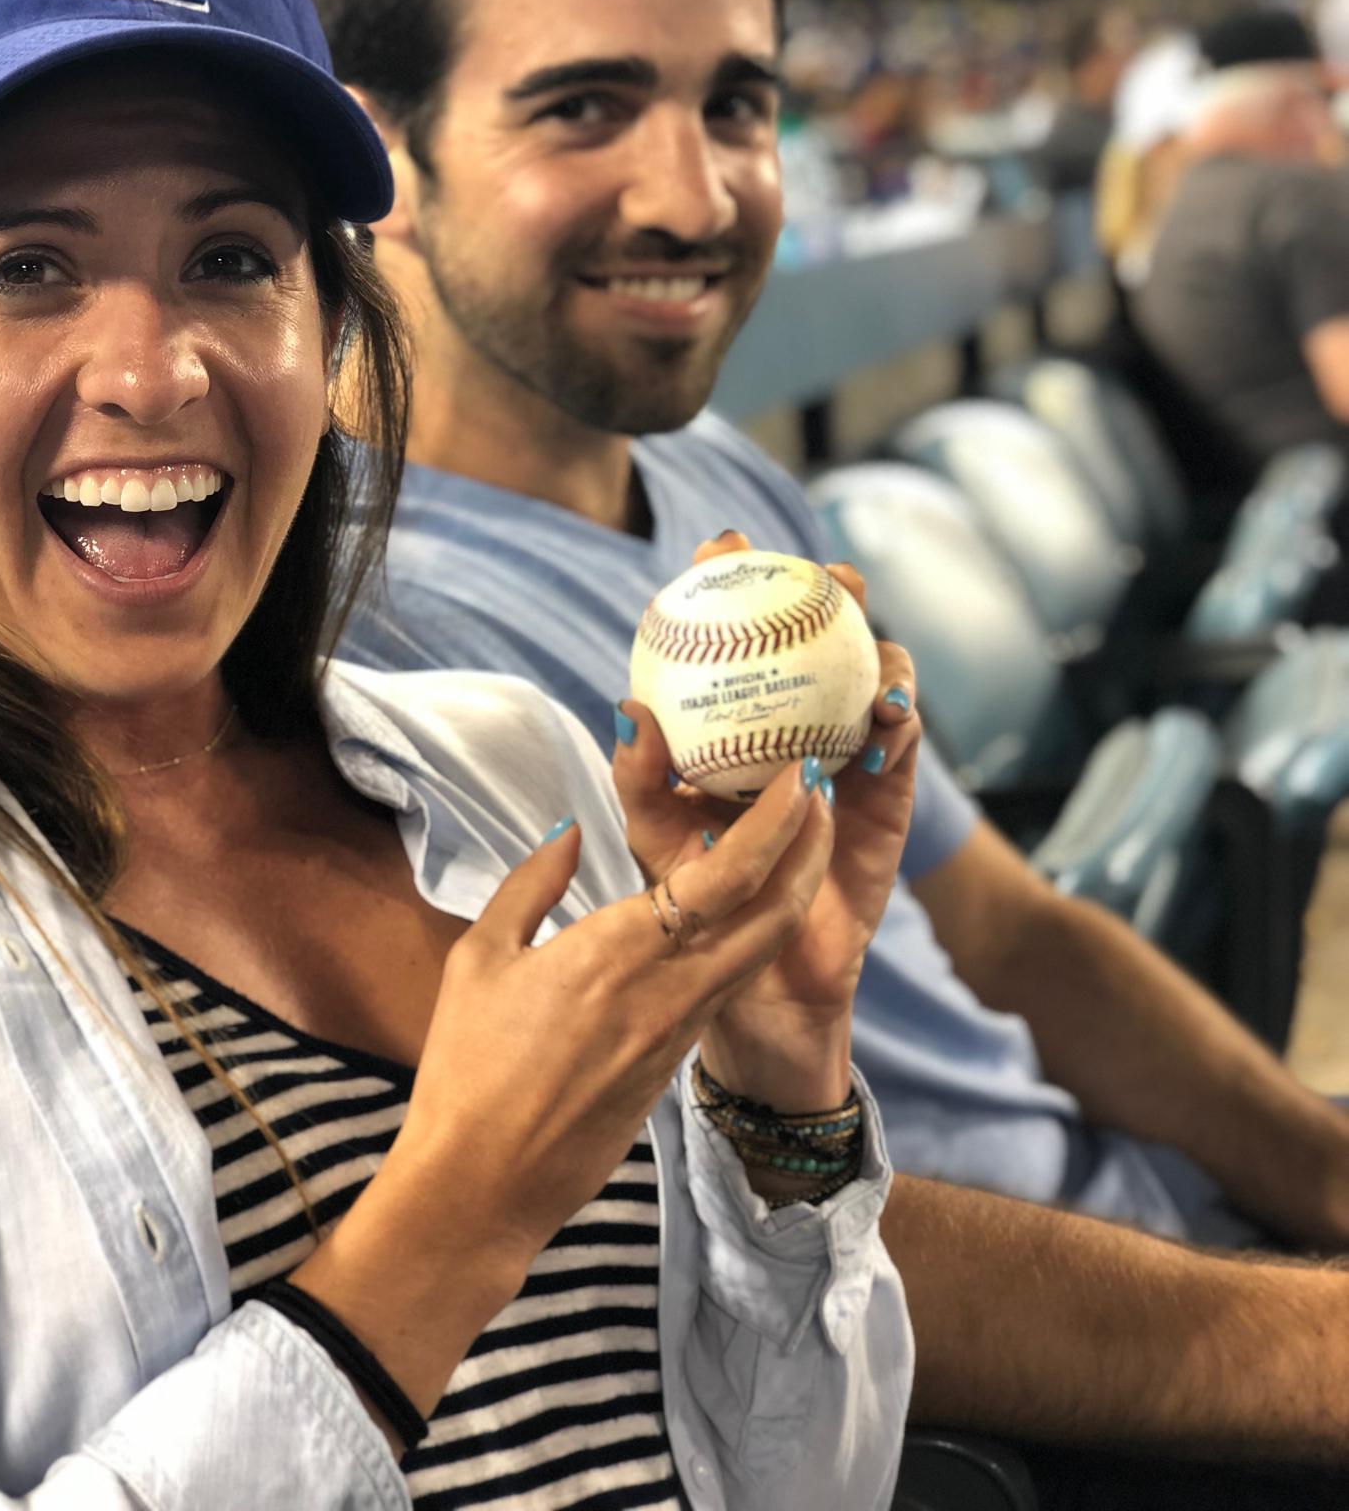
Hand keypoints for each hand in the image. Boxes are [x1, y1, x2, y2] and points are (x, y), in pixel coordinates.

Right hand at [374, 746, 836, 1276]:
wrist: (482, 1188)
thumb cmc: (467, 1069)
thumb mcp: (479, 959)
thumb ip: (530, 886)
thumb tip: (569, 831)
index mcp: (619, 952)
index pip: (725, 877)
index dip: (774, 823)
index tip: (799, 776)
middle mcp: (668, 989)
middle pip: (772, 913)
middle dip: (808, 848)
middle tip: (819, 790)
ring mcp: (679, 1032)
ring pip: (759, 952)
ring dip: (789, 890)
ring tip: (794, 836)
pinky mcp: (674, 1065)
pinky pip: (726, 985)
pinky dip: (748, 935)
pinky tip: (737, 907)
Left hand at [619, 530, 917, 1109]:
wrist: (757, 985)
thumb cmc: (695, 904)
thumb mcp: (655, 839)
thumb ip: (640, 780)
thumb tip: (628, 710)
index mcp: (735, 721)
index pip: (735, 635)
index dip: (732, 580)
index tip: (722, 545)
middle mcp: (796, 726)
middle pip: (820, 638)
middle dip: (829, 589)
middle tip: (825, 573)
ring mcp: (848, 757)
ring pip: (874, 678)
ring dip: (877, 647)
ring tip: (865, 633)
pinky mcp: (889, 798)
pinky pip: (902, 747)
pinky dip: (898, 721)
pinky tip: (883, 715)